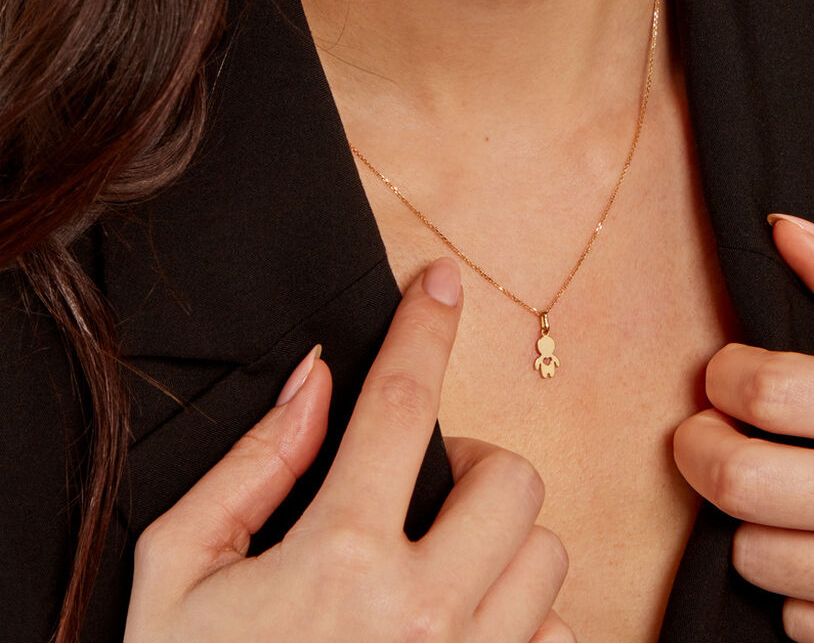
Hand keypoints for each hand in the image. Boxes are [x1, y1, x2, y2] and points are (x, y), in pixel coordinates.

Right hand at [124, 257, 572, 642]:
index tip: (438, 283)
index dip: (422, 328)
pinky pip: (556, 634)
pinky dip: (520, 617)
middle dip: (477, 466)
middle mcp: (420, 613)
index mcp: (336, 559)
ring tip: (439, 567)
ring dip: (499, 543)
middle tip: (428, 488)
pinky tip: (463, 628)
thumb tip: (316, 383)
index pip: (400, 404)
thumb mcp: (179, 573)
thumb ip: (252, 466)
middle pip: (512, 480)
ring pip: (545, 555)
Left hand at [674, 215, 813, 641]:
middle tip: (710, 432)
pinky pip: (798, 623)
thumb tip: (788, 233)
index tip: (728, 374)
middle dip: (700, 448)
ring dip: (749, 519)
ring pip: (756, 555)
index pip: (771, 392)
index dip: (724, 375)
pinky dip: (797, 588)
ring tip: (780, 490)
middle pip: (743, 480)